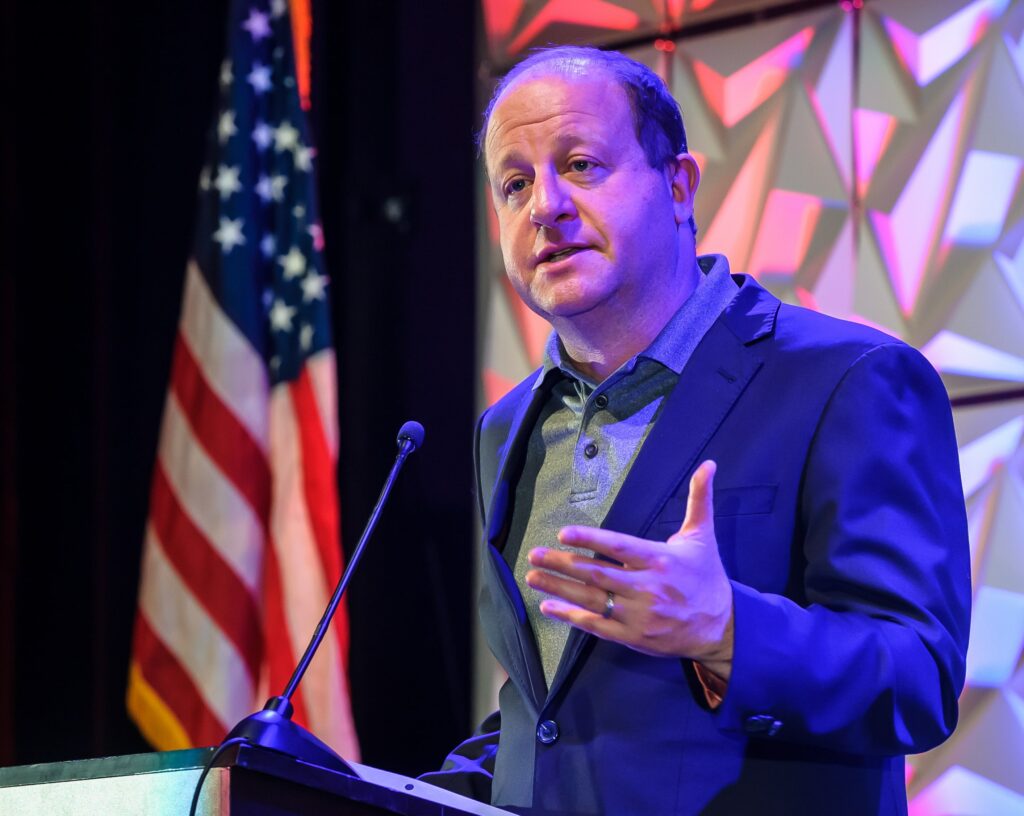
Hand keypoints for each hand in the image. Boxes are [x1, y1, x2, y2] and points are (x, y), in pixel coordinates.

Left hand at [524, 460, 733, 678]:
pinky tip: (549, 607)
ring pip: (592, 600)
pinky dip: (571, 617)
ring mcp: (639, 615)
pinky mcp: (633, 636)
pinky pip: (597, 626)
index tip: (563, 533)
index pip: (619, 548)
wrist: (722, 627)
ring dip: (559, 588)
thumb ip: (700, 499)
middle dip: (563, 564)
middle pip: (598, 574)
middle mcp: (648, 588)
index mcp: (660, 559)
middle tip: (534, 554)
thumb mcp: (703, 536)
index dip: (590, 540)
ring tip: (533, 576)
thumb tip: (709, 464)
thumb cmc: (707, 576)